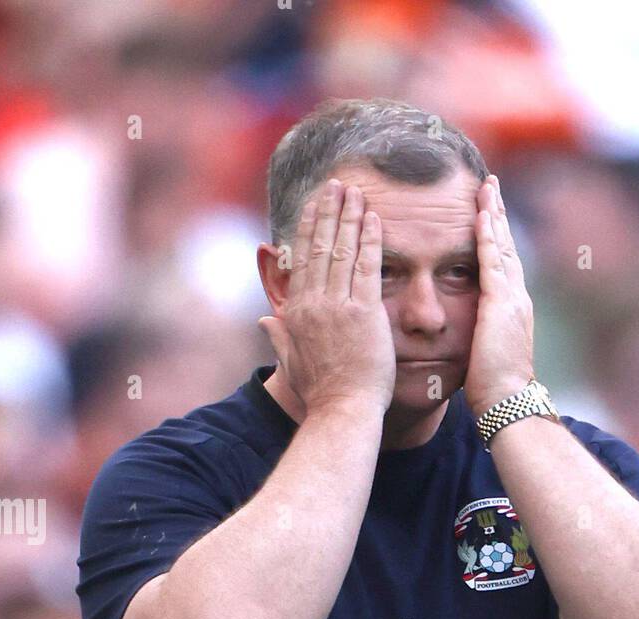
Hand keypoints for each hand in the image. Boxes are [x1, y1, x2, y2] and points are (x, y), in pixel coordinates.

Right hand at [258, 180, 396, 415]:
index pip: (303, 261)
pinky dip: (369, 240)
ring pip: (342, 251)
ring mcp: (338, 307)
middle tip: (337, 186)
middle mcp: (314, 304)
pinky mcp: (364, 314)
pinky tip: (373, 218)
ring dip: (349, 217)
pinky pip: (367, 267)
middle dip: (329, 212)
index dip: (310, 229)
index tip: (316, 207)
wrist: (341, 412)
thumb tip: (264, 321)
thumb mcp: (292, 364)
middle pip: (321, 247)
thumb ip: (279, 337)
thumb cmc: (321, 395)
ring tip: (355, 192)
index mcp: (296, 313)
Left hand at [463, 175, 535, 417]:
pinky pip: (492, 262)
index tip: (486, 213)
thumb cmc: (494, 390)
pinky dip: (487, 236)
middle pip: (505, 247)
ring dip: (493, 215)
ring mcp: (511, 299)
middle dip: (497, 216)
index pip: (502, 265)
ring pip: (501, 247)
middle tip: (490, 186)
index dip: (495, 237)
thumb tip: (467, 335)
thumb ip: (480, 337)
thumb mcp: (485, 355)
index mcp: (511, 310)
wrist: (508, 403)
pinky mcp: (501, 305)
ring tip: (486, 188)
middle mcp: (516, 299)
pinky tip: (480, 215)